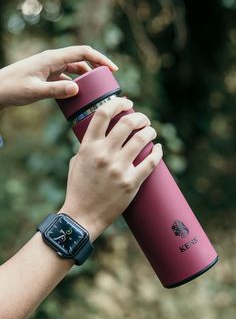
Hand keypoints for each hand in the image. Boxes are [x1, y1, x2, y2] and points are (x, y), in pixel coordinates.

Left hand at [0, 45, 117, 108]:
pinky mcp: (48, 76)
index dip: (100, 59)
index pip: (83, 52)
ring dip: (87, 78)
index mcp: (52, 58)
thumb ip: (56, 90)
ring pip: (75, 69)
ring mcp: (51, 67)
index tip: (113, 69)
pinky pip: (67, 77)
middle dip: (97, 68)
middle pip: (82, 59)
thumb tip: (78, 89)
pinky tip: (79, 96)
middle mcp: (53, 60)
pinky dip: (76, 85)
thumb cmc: (12, 88)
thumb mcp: (35, 91)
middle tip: (109, 82)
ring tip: (97, 91)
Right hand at [59, 97, 162, 240]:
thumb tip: (104, 135)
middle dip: (140, 117)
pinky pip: (150, 162)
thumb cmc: (78, 188)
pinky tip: (157, 149)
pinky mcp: (131, 183)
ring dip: (150, 131)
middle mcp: (103, 154)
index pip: (103, 114)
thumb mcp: (77, 161)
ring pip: (142, 139)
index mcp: (88, 147)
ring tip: (151, 132)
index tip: (127, 102)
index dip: (117, 103)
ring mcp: (118, 168)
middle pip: (127, 123)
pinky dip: (157, 152)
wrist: (82, 216)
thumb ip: (89, 146)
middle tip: (144, 120)